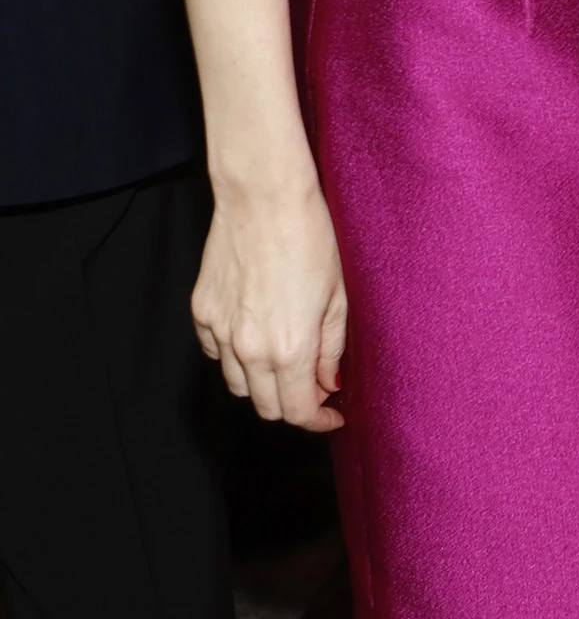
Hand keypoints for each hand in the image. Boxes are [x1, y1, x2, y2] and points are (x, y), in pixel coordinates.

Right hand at [192, 178, 347, 430]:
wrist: (263, 197)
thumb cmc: (310, 239)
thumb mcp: (337, 297)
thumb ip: (332, 349)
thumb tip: (329, 383)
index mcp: (290, 348)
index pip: (298, 411)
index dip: (318, 420)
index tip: (332, 414)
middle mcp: (249, 348)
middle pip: (266, 406)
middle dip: (292, 405)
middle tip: (313, 386)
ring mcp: (219, 330)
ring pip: (237, 384)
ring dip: (262, 384)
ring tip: (285, 360)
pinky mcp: (201, 311)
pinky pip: (214, 353)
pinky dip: (234, 357)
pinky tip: (255, 335)